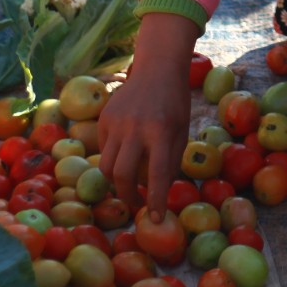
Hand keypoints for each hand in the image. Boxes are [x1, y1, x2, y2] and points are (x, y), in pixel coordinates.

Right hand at [95, 13, 196, 215]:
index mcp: (161, 131)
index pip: (157, 174)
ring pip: (106, 166)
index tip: (157, 218)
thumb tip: (158, 193)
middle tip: (137, 203)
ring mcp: (116, 122)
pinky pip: (104, 149)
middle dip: (128, 196)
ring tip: (130, 183)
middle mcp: (135, 127)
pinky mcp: (104, 118)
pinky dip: (114, 158)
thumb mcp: (182, 131)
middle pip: (121, 175)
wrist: (157, 68)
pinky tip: (126, 152)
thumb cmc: (175, 104)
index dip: (157, 200)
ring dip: (117, 181)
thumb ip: (170, 161)